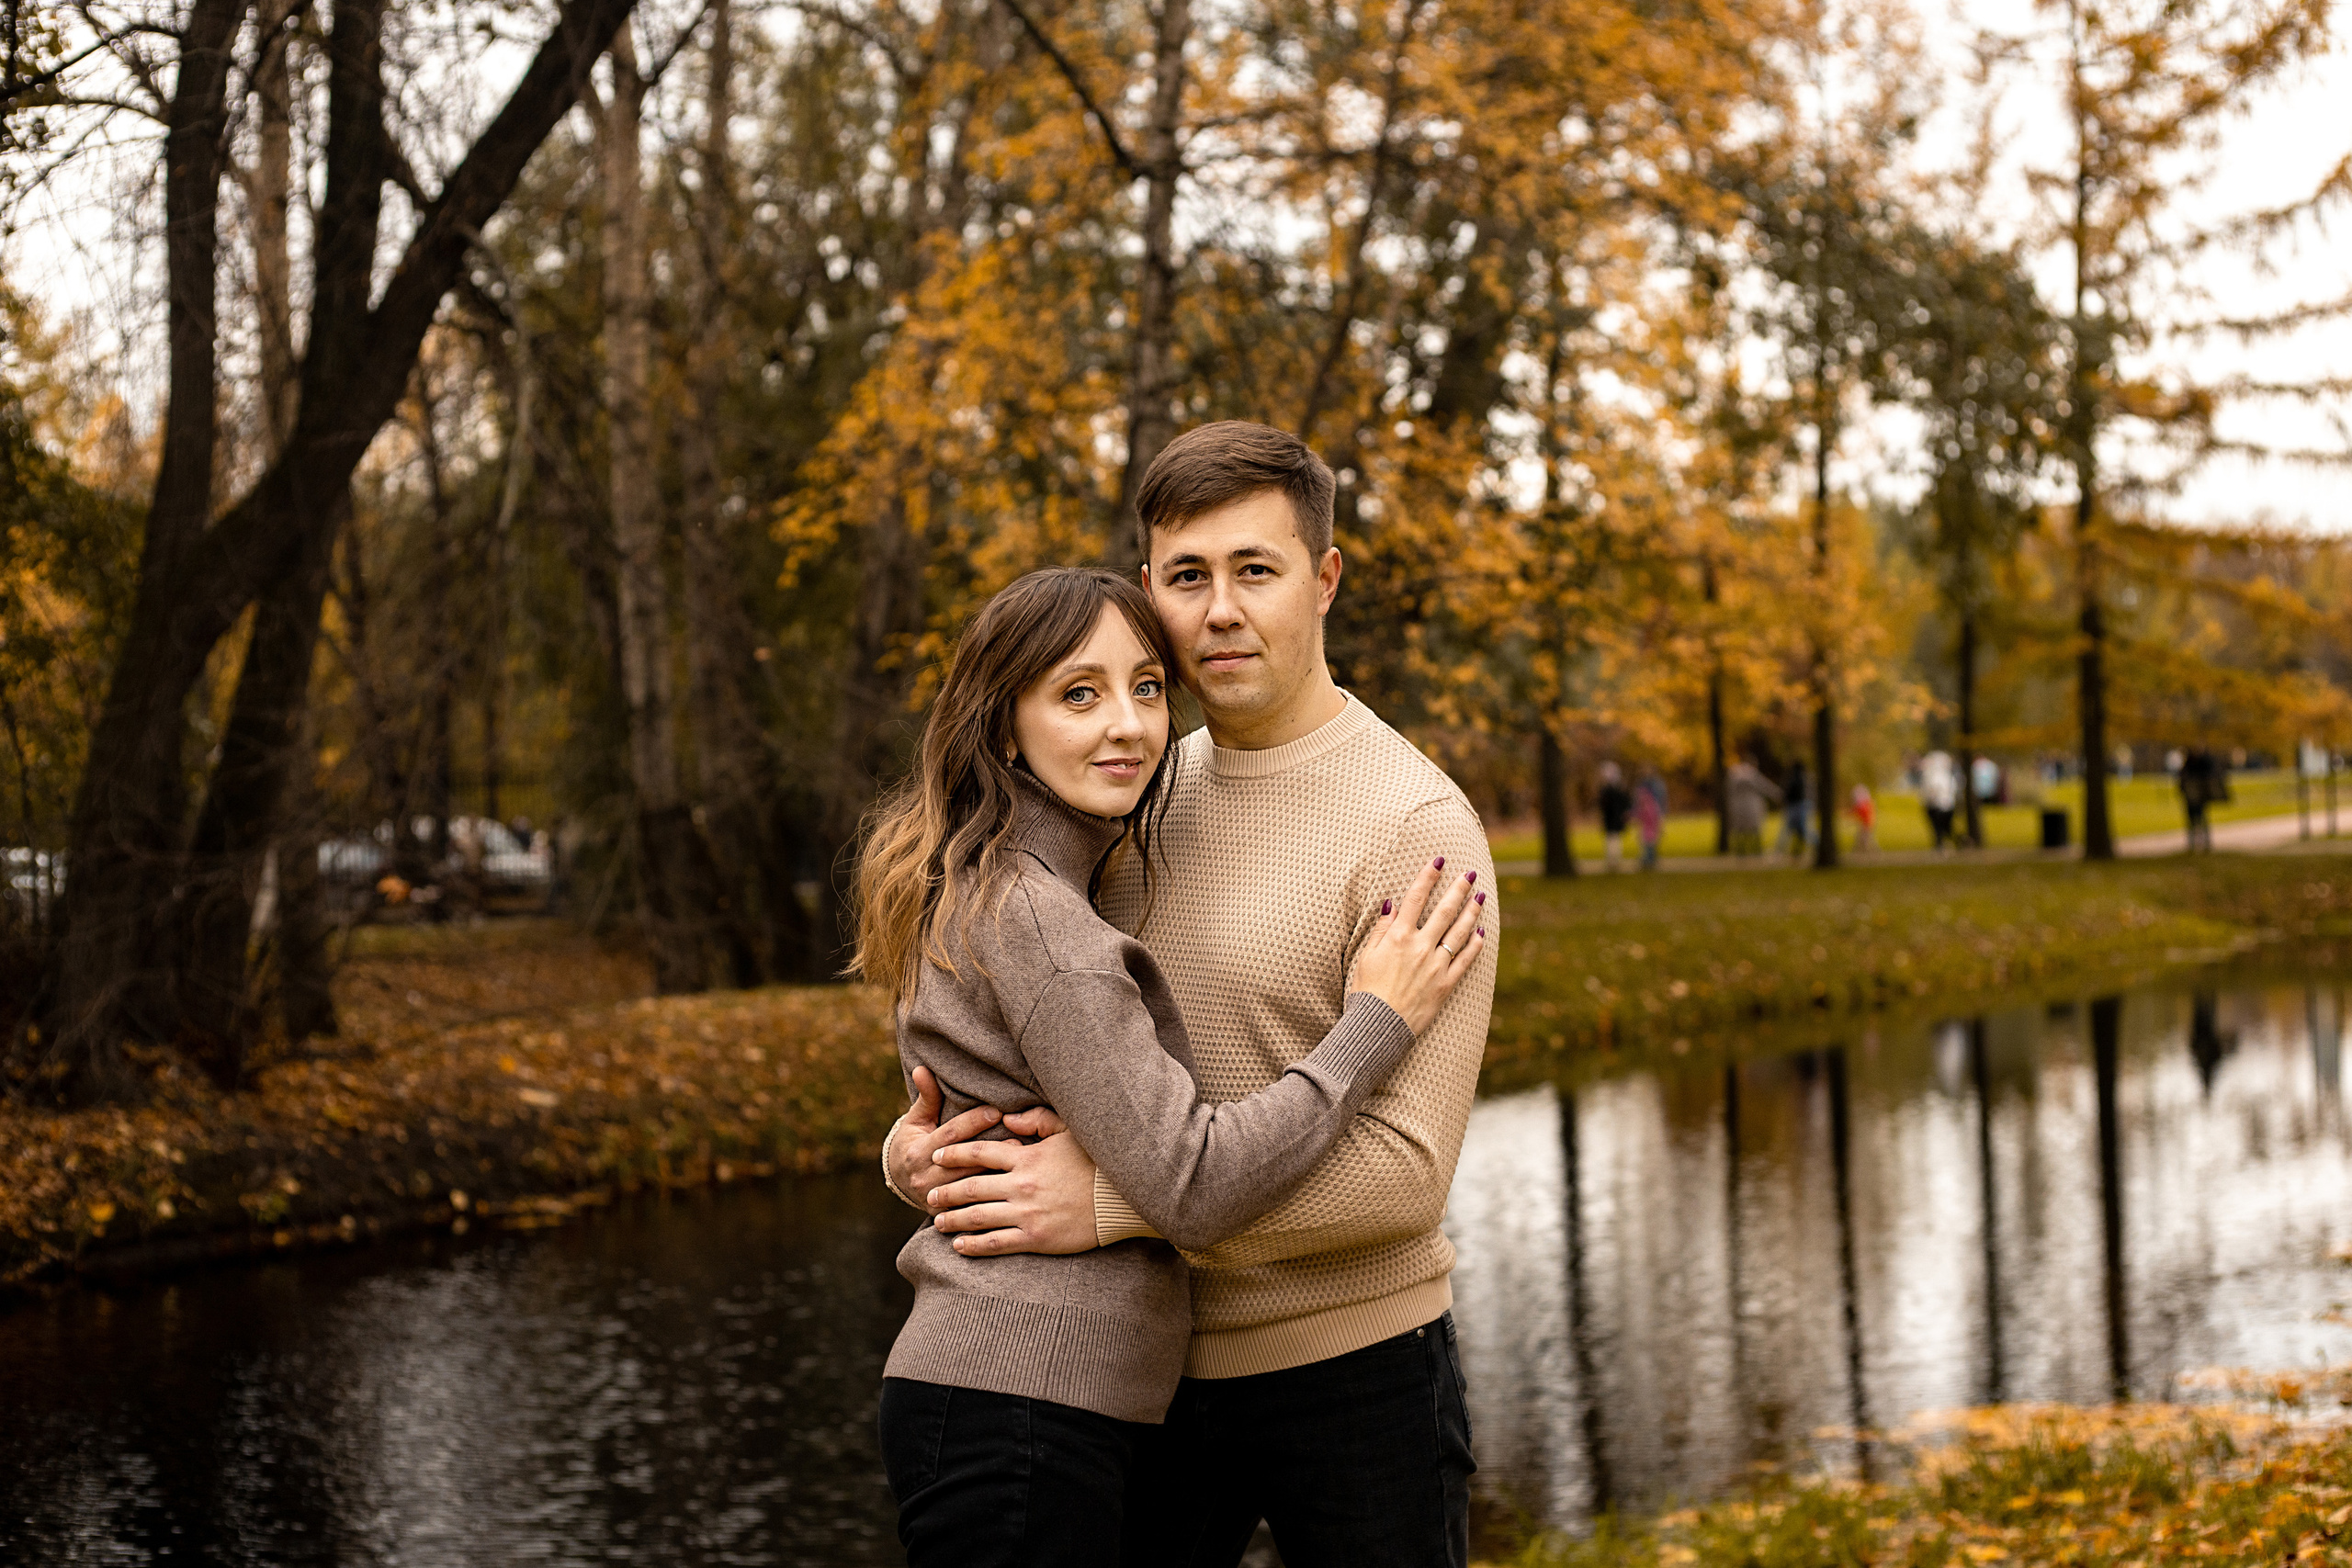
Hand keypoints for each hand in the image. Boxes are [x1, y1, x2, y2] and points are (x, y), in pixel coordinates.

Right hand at [888, 1066, 1007, 1206]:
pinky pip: (971, 1209)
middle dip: (990, 1150)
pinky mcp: (945, 1216)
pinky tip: (1012, 1191)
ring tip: (1021, 1163)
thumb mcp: (916, 1120)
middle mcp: (925, 1178)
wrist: (902, 1181)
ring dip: (996, 1175)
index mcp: (918, 1152)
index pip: (950, 1135)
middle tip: (1019, 1139)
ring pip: (970, 1188)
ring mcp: (935, 1200)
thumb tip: (922, 1068)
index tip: (996, 1111)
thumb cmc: (914, 1141)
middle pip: (963, 1163)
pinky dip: (991, 1200)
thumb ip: (926, 1097)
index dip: (972, 1122)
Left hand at [927, 1131, 1099, 1255]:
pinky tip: (959, 1246)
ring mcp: (1027, 1214)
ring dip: (953, 1220)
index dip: (954, 1154)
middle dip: (946, 1191)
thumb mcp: (1069, 1131)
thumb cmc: (1095, 1162)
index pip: (979, 1153)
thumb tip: (1007, 1119)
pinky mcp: (1035, 1238)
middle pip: (971, 1187)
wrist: (1119, 1199)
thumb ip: (1037, 1120)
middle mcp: (1021, 1185)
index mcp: (1026, 1157)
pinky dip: (973, 1246)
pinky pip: (996, 1243)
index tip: (938, 1157)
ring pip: (978, 1217)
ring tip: (937, 1221)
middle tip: (929, 1195)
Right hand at [1353, 857, 1486, 1033]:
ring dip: (1472, 912)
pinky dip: (1475, 946)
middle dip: (1459, 889)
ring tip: (1480, 896)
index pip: (1415, 898)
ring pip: (1460, 932)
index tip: (1439, 860)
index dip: (1428, 876)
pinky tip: (1481, 933)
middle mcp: (1420, 947)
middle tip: (1470, 874)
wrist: (1378, 1027)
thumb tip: (1391, 904)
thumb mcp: (1365, 957)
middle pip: (1444, 910)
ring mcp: (1436, 965)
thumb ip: (1380, 929)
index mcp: (1398, 937)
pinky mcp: (1446, 984)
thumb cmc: (1366, 992)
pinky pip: (1465, 960)